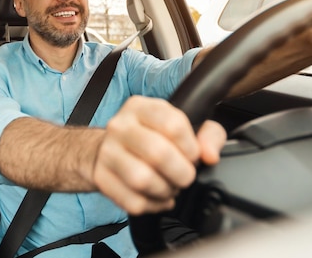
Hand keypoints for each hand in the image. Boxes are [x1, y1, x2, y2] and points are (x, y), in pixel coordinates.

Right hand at [92, 96, 225, 214]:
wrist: (109, 148)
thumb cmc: (151, 137)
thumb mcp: (182, 126)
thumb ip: (208, 135)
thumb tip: (210, 155)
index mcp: (141, 107)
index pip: (173, 125)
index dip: (191, 148)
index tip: (193, 156)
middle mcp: (120, 126)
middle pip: (158, 153)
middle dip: (181, 173)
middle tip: (184, 176)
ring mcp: (107, 152)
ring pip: (142, 180)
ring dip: (165, 190)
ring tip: (169, 187)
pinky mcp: (101, 178)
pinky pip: (132, 201)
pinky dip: (152, 205)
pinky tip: (157, 197)